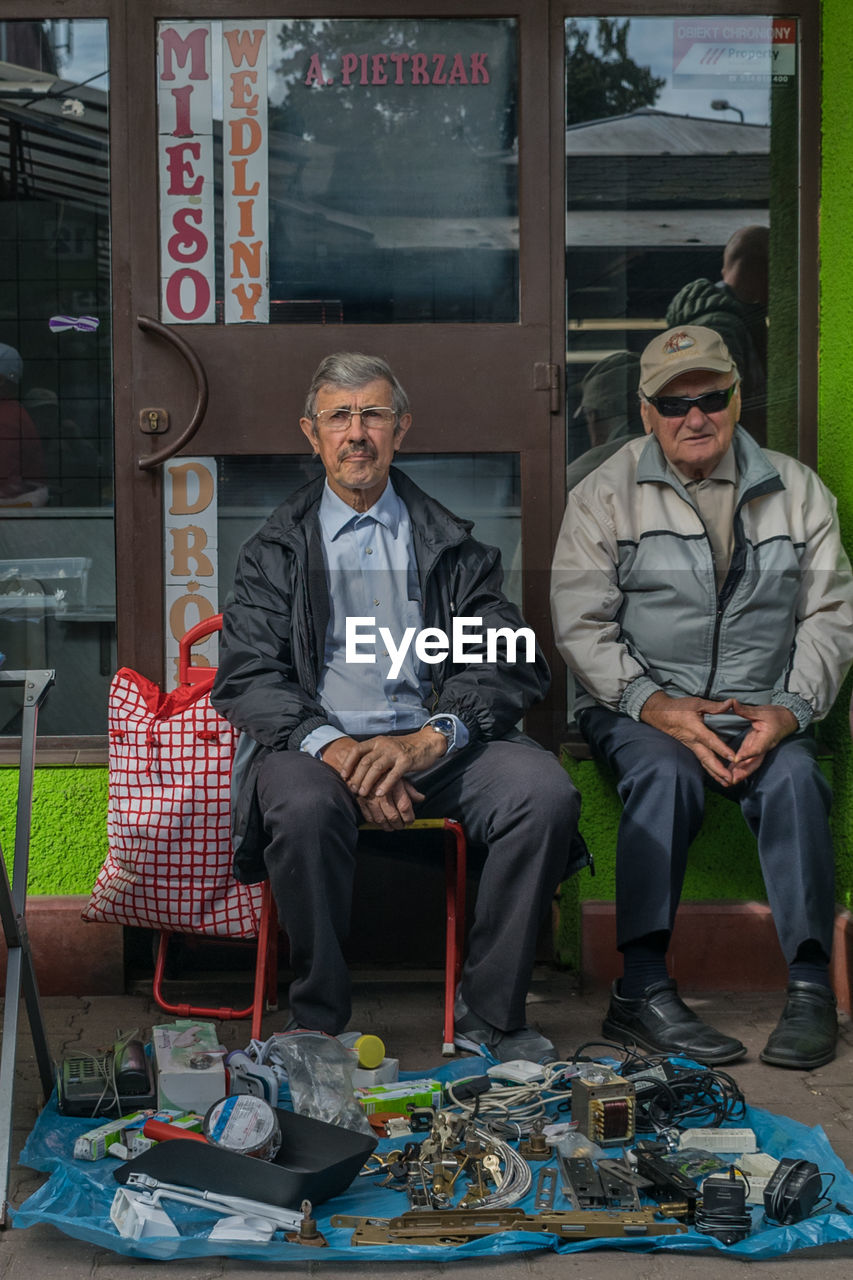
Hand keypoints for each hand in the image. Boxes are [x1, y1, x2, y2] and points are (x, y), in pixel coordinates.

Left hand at [333, 729, 447, 799]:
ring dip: (367, 782)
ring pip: (376, 768)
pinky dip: (385, 785)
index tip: (343, 776)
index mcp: (377, 741)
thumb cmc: (405, 748)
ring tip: (362, 794)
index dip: (348, 763)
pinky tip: (380, 794)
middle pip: (365, 761)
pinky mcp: (406, 760)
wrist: (427, 742)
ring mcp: (395, 752)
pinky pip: (393, 774)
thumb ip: (374, 755)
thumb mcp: (386, 747)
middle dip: (356, 777)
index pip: (357, 750)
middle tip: (352, 789)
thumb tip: (357, 770)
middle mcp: (384, 745)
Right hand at [356, 778, 424, 830]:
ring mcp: (370, 799)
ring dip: (388, 826)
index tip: (410, 821)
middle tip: (403, 825)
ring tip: (393, 826)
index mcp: (394, 786)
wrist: (362, 765)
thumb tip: (421, 798)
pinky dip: (376, 823)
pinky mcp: (361, 802)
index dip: (409, 817)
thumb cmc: (383, 772)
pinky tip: (381, 822)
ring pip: (381, 820)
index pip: (404, 807)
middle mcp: (382, 793)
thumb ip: (410, 790)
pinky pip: (369, 818)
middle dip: (400, 824)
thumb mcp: (399, 777)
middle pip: (393, 816)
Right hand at [640, 691, 737, 784]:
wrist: (659, 715)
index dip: (722, 749)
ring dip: (715, 774)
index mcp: (695, 729)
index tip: (733, 758)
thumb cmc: (678, 708)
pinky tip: (717, 776)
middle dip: (719, 770)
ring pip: (704, 762)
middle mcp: (693, 741)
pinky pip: (701, 761)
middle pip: (707, 758)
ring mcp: (690, 746)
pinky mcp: (690, 749)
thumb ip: (714, 706)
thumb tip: (731, 703)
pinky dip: (709, 770)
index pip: (710, 741)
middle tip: (730, 779)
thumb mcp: (696, 703)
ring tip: (726, 783)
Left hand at [728, 701, 797, 783]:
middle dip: (743, 772)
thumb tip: (732, 703)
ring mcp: (761, 750)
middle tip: (731, 780)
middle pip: (754, 762)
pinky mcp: (757, 749)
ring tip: (728, 781)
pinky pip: (749, 761)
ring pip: (751, 764)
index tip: (737, 759)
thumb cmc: (776, 715)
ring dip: (741, 773)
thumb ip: (745, 710)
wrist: (788, 719)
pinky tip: (730, 773)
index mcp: (767, 737)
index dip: (747, 754)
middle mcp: (765, 746)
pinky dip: (740, 767)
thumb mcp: (761, 711)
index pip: (757, 747)